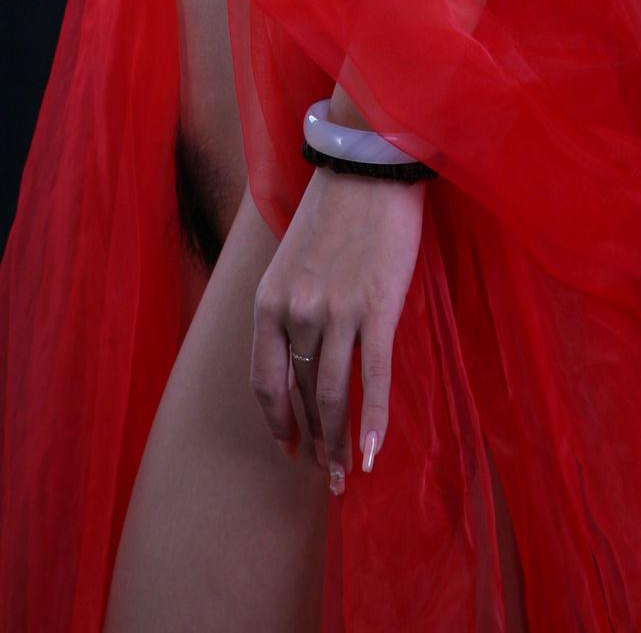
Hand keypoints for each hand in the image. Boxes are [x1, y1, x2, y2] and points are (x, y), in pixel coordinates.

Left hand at [249, 159, 425, 490]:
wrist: (369, 166)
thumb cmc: (335, 209)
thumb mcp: (293, 258)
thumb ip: (292, 304)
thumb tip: (302, 351)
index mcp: (269, 300)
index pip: (264, 379)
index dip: (276, 419)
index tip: (288, 446)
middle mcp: (296, 311)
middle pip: (303, 393)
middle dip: (313, 439)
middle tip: (324, 474)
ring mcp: (336, 311)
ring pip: (334, 394)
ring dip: (339, 442)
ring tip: (345, 473)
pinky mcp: (376, 307)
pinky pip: (374, 376)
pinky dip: (372, 420)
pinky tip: (371, 453)